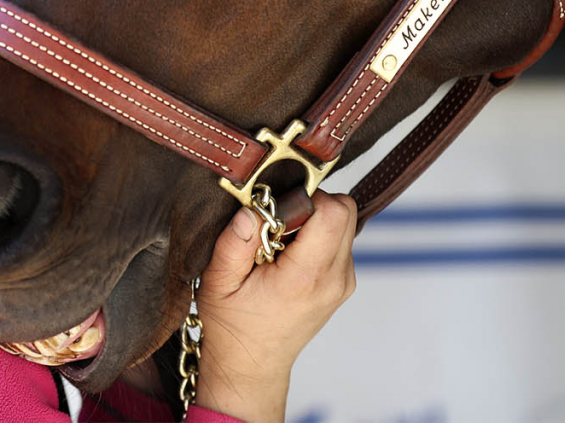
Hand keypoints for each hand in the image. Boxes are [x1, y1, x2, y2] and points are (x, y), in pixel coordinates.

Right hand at [192, 190, 356, 421]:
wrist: (252, 366)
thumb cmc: (234, 327)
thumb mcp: (218, 282)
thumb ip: (234, 243)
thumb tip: (252, 210)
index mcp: (305, 277)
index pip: (333, 212)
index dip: (304, 199)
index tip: (275, 213)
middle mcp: (333, 279)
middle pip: (346, 211)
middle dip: (312, 204)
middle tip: (278, 225)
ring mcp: (343, 283)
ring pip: (345, 223)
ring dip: (315, 221)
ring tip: (280, 245)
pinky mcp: (342, 284)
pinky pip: (341, 240)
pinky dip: (318, 237)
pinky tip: (289, 256)